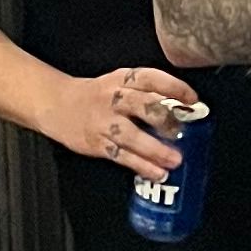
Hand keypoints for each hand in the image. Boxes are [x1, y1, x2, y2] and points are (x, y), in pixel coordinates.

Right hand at [53, 65, 203, 177]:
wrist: (57, 105)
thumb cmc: (98, 95)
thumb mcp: (119, 83)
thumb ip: (147, 93)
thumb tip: (183, 109)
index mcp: (122, 79)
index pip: (151, 78)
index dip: (174, 87)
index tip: (192, 100)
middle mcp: (113, 98)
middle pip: (141, 105)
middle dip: (165, 119)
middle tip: (183, 131)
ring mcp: (104, 122)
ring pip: (131, 135)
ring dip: (155, 149)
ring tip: (175, 160)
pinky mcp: (97, 143)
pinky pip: (121, 156)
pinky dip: (141, 166)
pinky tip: (157, 172)